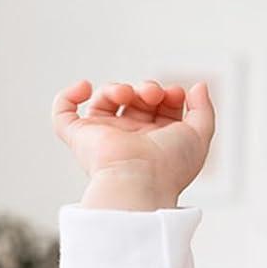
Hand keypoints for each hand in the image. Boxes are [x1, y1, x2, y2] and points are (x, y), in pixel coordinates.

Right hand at [51, 78, 216, 209]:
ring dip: (118, 87)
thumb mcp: (200, 135)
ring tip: (129, 94)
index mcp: (157, 142)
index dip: (169, 94)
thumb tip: (198, 87)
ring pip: (105, 100)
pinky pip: (63, 113)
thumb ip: (204, 110)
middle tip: (153, 93)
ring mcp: (103, 138)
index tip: (176, 94)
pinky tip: (86, 87)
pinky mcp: (79, 138)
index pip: (160, 108)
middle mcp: (130, 140)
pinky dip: (69, 95)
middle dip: (147, 88)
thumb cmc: (169, 166)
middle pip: (135, 101)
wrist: (140, 180)